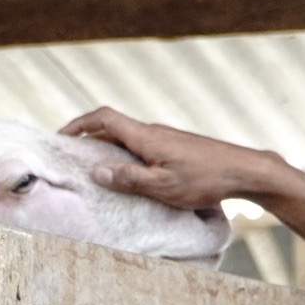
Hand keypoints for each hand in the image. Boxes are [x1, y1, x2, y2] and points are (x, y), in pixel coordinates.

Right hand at [60, 108, 292, 210]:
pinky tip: (127, 176)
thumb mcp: (163, 186)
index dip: (78, 124)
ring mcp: (165, 139)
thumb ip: (128, 179)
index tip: (60, 137)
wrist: (244, 171)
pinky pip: (141, 147)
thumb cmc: (205, 179)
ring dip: (107, 148)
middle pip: (112, 127)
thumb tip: (95, 172)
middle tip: (70, 156)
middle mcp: (153, 132)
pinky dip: (125, 155)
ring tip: (93, 170)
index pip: (103, 119)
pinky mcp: (175, 148)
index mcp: (146, 136)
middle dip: (88, 138)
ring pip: (127, 138)